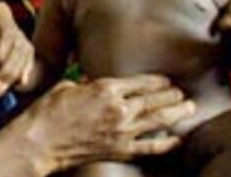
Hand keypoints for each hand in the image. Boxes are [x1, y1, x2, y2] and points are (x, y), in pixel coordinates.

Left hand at [0, 0, 33, 95]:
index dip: (3, 47)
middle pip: (18, 44)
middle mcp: (3, 18)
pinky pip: (23, 61)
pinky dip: (18, 74)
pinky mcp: (10, 47)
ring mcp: (9, 32)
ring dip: (12, 75)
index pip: (6, 28)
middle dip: (8, 68)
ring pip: (23, 54)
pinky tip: (15, 86)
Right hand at [7, 75, 194, 173]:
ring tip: (189, 107)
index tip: (166, 80)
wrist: (41, 141)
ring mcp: (121, 131)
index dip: (158, 80)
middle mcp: (119, 108)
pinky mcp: (119, 150)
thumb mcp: (67, 86)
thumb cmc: (48, 112)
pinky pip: (151, 147)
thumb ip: (87, 84)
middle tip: (182, 92)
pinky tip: (177, 139)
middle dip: (172, 95)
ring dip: (177, 113)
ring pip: (159, 120)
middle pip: (155, 99)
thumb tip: (95, 83)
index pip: (141, 82)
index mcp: (105, 88)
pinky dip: (167, 143)